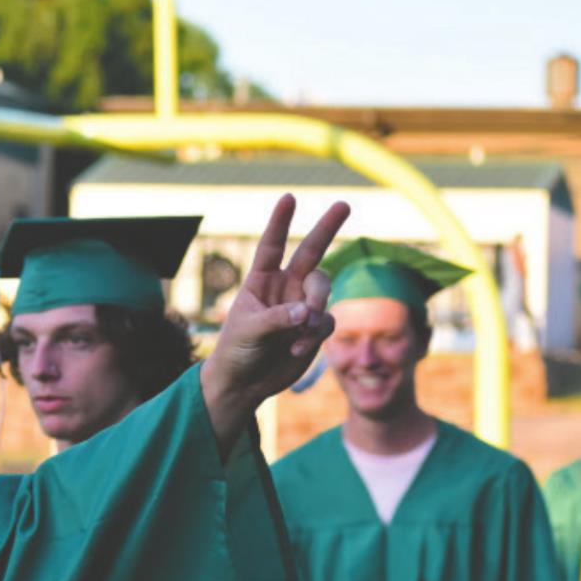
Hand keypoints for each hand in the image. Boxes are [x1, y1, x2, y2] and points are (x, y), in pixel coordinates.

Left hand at [201, 195, 349, 452]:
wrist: (245, 383)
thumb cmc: (236, 351)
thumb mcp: (249, 332)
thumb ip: (277, 319)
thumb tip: (306, 312)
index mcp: (260, 281)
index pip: (271, 246)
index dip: (280, 222)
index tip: (289, 197)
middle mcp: (284, 287)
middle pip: (311, 252)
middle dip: (327, 228)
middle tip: (344, 204)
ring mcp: (301, 306)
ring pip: (323, 289)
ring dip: (315, 307)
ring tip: (299, 332)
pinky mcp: (313, 328)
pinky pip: (326, 321)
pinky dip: (315, 334)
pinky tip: (296, 349)